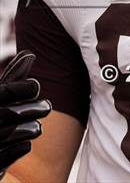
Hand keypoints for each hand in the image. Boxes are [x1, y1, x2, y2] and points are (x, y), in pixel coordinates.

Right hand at [0, 51, 50, 178]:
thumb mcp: (2, 94)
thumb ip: (14, 77)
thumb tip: (30, 54)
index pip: (3, 93)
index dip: (18, 89)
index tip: (36, 86)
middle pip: (4, 115)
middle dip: (28, 109)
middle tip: (48, 106)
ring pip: (2, 136)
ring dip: (23, 130)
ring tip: (39, 127)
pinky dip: (13, 151)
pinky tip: (26, 145)